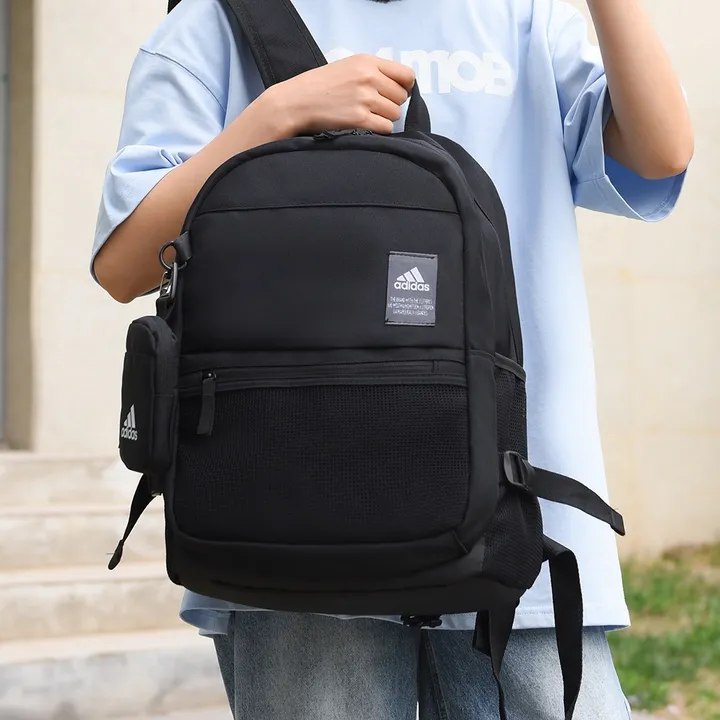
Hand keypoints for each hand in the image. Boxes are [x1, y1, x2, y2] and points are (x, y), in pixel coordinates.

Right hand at [263, 54, 415, 135]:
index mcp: (368, 62)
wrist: (297, 102)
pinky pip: (385, 128)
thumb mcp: (347, 66)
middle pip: (401, 97)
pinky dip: (379, 130)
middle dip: (392, 104)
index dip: (405, 87)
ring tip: (367, 116)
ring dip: (385, 118)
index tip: (397, 93)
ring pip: (395, 114)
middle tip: (374, 107)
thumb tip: (399, 86)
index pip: (406, 75)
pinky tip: (365, 126)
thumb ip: (373, 72)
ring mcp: (365, 99)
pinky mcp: (360, 119)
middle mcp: (369, 78)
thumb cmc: (319, 86)